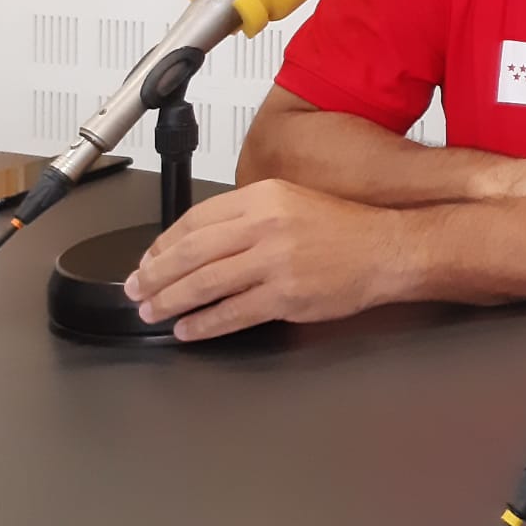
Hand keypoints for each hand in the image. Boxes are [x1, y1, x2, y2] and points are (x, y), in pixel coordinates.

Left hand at [123, 179, 405, 341]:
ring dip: (171, 300)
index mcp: (264, 197)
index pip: (196, 219)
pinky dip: (203, 324)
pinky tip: (188, 329)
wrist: (387, 249)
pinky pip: (231, 313)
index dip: (163, 244)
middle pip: (192, 252)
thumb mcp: (293, 203)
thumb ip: (249, 217)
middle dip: (155, 275)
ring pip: (204, 284)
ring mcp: (275, 262)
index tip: (149, 259)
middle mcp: (266, 225)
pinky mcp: (285, 296)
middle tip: (138, 288)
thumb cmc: (344, 230)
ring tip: (153, 310)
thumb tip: (202, 242)